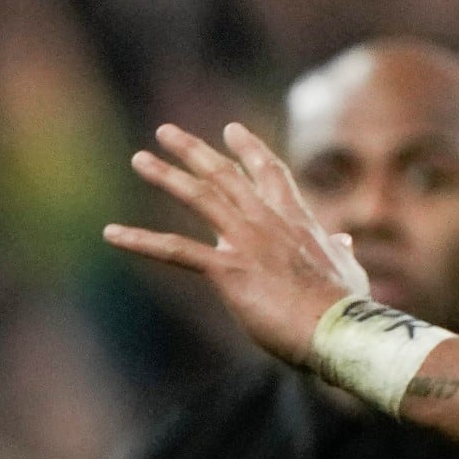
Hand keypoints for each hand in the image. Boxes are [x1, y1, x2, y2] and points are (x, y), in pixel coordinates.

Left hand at [105, 121, 370, 372]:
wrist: (339, 328)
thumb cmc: (345, 305)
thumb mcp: (347, 269)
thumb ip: (339, 251)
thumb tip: (343, 241)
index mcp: (296, 220)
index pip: (270, 173)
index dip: (249, 149)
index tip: (229, 129)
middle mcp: (269, 221)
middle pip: (226, 174)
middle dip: (194, 150)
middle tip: (165, 131)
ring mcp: (247, 241)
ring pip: (200, 197)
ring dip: (166, 175)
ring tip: (139, 158)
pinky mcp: (228, 269)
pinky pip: (175, 250)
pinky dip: (140, 240)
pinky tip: (111, 233)